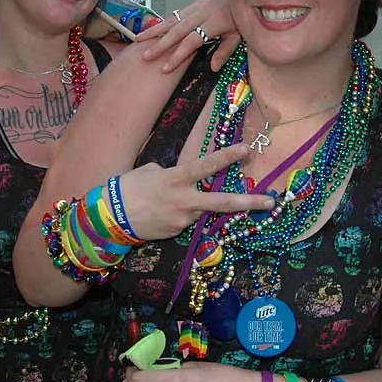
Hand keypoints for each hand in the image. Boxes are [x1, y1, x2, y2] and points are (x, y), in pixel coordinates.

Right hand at [112, 145, 273, 241]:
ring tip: (165, 201)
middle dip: (248, 202)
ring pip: (200, 209)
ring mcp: (182, 220)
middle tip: (271, 202)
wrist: (111, 218)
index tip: (246, 150)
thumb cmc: (127, 188)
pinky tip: (161, 211)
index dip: (227, 157)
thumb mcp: (149, 171)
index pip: (206, 166)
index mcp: (176, 179)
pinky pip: (185, 219)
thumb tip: (182, 178)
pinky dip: (179, 213)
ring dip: (194, 204)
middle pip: (222, 202)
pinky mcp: (177, 232)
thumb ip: (171, 172)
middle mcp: (184, 201)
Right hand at [137, 0, 239, 72]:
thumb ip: (225, 51)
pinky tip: (151, 30)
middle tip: (146, 56)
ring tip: (138, 40)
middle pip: (177, 31)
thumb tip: (214, 68)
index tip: (165, 68)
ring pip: (171, 20)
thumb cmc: (241, 15)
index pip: (192, 41)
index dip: (178, 55)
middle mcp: (201, 13)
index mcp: (214, 22)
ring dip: (154, 30)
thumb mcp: (239, 35)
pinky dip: (161, 23)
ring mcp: (196, 7)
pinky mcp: (193, 4)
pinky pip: (174, 15)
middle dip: (160, 45)